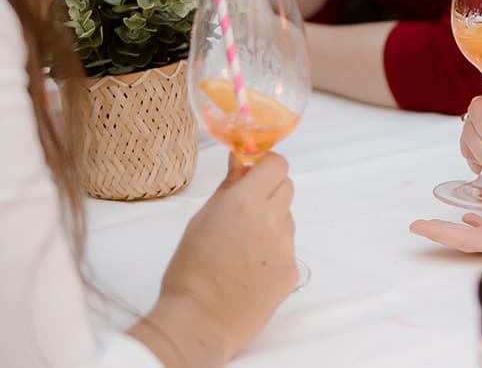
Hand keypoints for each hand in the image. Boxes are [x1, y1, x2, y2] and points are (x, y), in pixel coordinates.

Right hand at [135, 154, 297, 365]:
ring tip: (243, 247)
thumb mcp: (201, 219)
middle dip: (269, 192)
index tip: (253, 176)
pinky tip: (251, 269)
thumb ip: (228, 186)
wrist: (199, 321)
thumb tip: (240, 160)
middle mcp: (272, 220)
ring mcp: (286, 247)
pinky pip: (287, 249)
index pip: (277, 164)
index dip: (266, 168)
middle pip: (286, 188)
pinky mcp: (292, 271)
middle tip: (246, 212)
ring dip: (272, 223)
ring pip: (287, 219)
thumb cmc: (190, 269)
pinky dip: (273, 252)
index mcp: (246, 202)